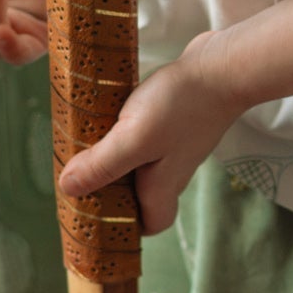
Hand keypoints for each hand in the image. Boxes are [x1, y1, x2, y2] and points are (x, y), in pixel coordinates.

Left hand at [58, 33, 241, 234]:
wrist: (224, 67)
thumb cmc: (182, 105)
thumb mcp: (134, 138)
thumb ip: (102, 165)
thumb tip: (68, 189)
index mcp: (162, 185)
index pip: (151, 223)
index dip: (128, 225)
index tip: (96, 211)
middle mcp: (172, 170)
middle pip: (142, 192)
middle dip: (113, 186)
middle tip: (81, 170)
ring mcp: (178, 144)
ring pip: (143, 162)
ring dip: (117, 156)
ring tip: (90, 139)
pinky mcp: (179, 120)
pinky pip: (149, 136)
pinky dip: (129, 131)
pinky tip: (114, 113)